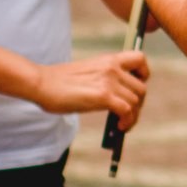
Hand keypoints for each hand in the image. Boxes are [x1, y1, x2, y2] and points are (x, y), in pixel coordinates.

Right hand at [30, 50, 150, 128]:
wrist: (42, 83)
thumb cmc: (59, 81)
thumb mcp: (89, 72)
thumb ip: (105, 79)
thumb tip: (117, 100)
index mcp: (109, 60)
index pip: (140, 59)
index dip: (144, 74)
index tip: (137, 87)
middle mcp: (113, 68)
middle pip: (141, 87)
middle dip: (138, 104)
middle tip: (128, 115)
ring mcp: (109, 81)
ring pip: (136, 101)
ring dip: (133, 116)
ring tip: (123, 125)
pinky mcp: (103, 96)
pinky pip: (127, 110)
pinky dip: (127, 121)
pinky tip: (119, 127)